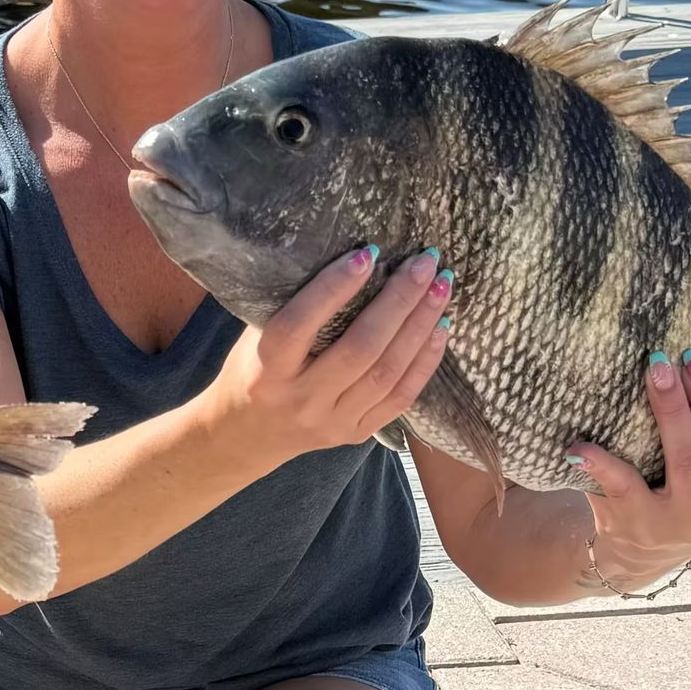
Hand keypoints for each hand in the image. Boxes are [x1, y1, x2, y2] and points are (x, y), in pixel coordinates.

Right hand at [202, 244, 451, 471]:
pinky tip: (440, 329)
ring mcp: (331, 421)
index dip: (334, 288)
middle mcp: (301, 400)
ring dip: (420, 325)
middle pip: (359, 349)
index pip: (300, 325)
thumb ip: (293, 306)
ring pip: (387, 372)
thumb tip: (352, 258)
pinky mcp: (355, 433)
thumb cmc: (254, 370)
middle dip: (399, 301)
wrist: (249, 435)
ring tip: (441, 287)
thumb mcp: (256, 337)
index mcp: (267, 371)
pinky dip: (425, 361)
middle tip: (425, 263)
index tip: (368, 253)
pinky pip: (400, 398)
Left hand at [570, 349, 690, 589]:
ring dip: (668, 414)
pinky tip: (581, 445)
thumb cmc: (671, 502)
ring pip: (681, 464)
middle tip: (673, 360)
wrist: (634, 559)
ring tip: (652, 376)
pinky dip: (600, 463)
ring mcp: (672, 523)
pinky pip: (620, 487)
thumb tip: (682, 369)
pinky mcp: (632, 526)